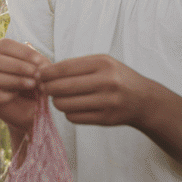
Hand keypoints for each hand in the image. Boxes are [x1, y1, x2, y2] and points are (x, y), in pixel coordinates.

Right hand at [0, 38, 48, 131]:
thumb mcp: (40, 69)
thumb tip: (33, 55)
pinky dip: (4, 95)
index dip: (23, 52)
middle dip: (17, 66)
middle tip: (36, 73)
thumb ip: (37, 61)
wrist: (31, 106)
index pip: (4, 44)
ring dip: (12, 79)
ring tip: (31, 84)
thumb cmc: (34, 82)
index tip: (40, 61)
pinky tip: (17, 95)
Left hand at [38, 54, 153, 127]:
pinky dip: (69, 113)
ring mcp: (107, 102)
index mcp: (103, 64)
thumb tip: (44, 71)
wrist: (144, 100)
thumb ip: (76, 65)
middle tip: (45, 88)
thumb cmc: (117, 78)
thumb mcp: (102, 63)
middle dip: (48, 88)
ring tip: (61, 98)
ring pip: (65, 105)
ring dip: (57, 102)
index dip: (46, 73)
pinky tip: (74, 107)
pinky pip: (74, 117)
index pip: (64, 68)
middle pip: (61, 88)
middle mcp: (106, 82)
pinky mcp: (106, 119)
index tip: (38, 75)